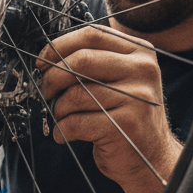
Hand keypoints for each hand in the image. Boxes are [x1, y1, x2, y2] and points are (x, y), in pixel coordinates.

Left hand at [38, 25, 180, 192]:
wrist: (150, 158)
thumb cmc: (124, 117)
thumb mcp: (119, 80)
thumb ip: (93, 63)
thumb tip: (47, 57)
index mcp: (140, 52)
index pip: (92, 35)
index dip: (59, 46)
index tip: (41, 61)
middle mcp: (143, 70)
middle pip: (81, 61)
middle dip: (53, 78)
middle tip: (45, 92)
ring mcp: (137, 97)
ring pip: (75, 95)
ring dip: (58, 109)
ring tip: (60, 118)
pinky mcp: (126, 125)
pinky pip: (76, 123)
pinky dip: (62, 130)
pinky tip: (64, 134)